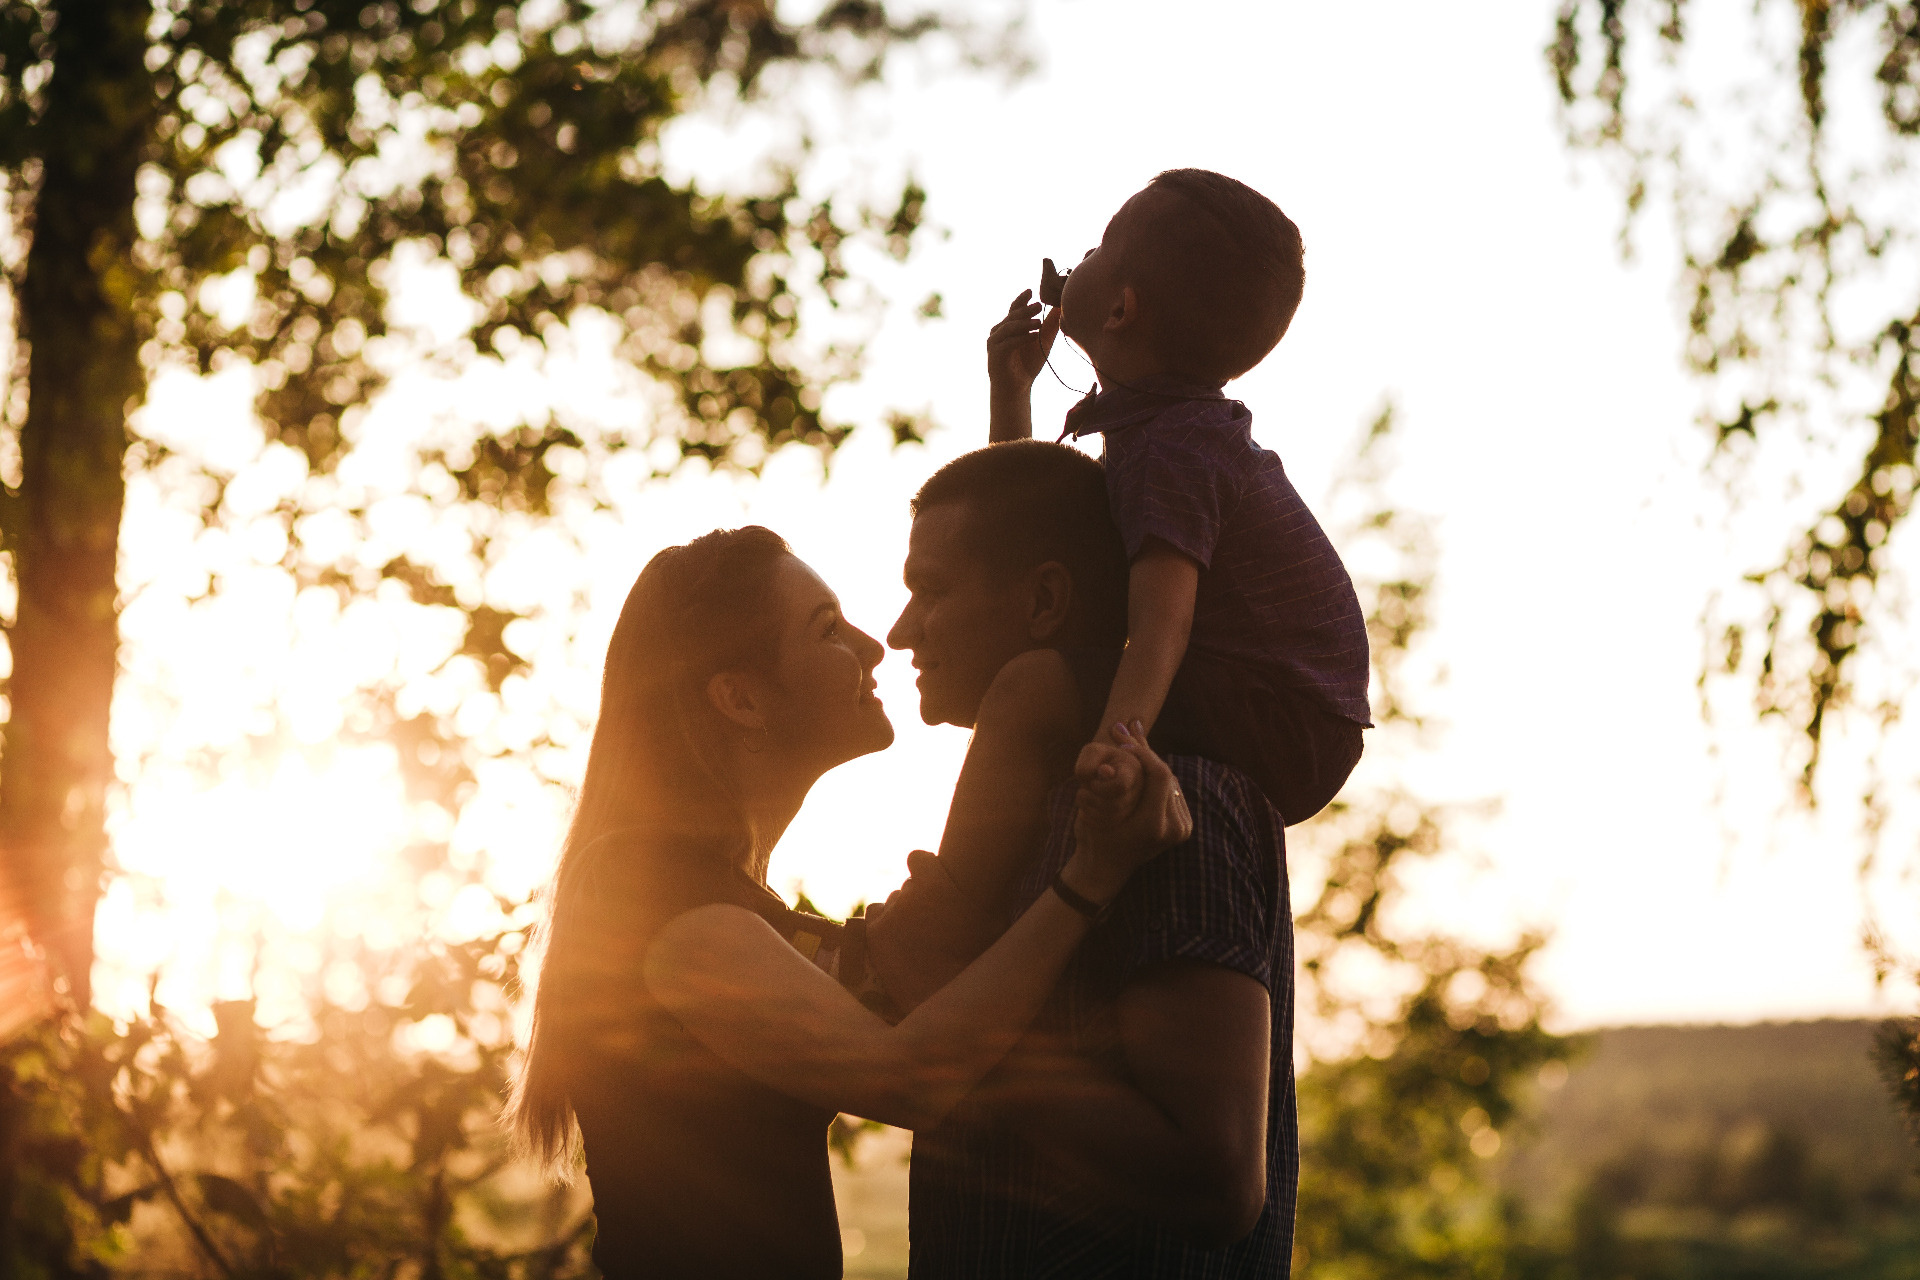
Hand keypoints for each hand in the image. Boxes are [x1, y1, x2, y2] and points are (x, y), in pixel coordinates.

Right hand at [987, 289, 1061, 390]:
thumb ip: (1049, 326)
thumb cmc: (1027, 365)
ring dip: (1024, 324)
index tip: (1032, 290)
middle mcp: (999, 332)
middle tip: (1039, 305)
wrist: (1016, 389)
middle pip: (1012, 316)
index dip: (1022, 299)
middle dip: (1025, 310)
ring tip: (1039, 322)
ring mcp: (994, 342)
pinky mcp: (995, 354)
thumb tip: (1060, 307)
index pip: (1014, 309)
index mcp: (1008, 327)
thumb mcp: (1042, 342)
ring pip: (1009, 328)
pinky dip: (1021, 339)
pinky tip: (1034, 337)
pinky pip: (1008, 343)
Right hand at [1065, 726, 1192, 901]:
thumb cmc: (1095, 836)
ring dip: (1150, 761)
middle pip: (1166, 775)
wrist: (1105, 868)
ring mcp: (1182, 828)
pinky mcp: (1183, 826)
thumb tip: (1118, 740)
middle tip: (1130, 726)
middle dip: (1146, 751)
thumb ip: (1111, 775)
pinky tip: (1143, 757)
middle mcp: (1174, 827)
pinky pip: (1170, 791)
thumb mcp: (1096, 806)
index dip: (1142, 752)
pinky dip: (1156, 775)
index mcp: (1154, 823)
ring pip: (1169, 780)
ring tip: (1134, 736)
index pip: (1159, 773)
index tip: (1122, 742)